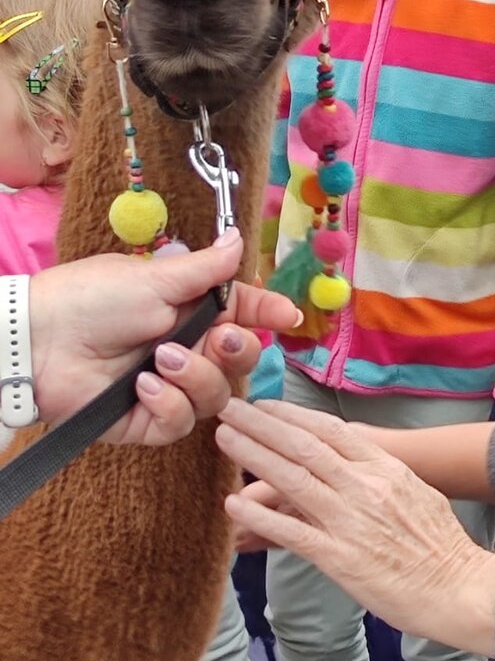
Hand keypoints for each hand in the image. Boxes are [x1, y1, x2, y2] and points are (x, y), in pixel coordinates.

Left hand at [29, 230, 301, 447]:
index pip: (244, 311)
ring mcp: (170, 386)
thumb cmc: (93, 298)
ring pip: (217, 395)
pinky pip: (182, 422)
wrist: (40, 343)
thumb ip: (208, 268)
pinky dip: (168, 404)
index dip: (269, 312)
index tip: (287, 315)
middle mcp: (187, 347)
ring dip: (195, 376)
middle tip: (218, 339)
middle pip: (241, 359)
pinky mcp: (149, 419)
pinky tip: (142, 388)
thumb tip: (239, 238)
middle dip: (238, 350)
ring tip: (160, 361)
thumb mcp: (156, 277)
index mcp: (192, 308)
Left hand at [217, 397, 494, 654]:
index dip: (293, 414)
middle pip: (304, 446)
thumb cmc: (441, 545)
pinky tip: (234, 504)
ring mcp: (351, 521)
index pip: (330, 430)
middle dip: (262, 425)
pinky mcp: (341, 558)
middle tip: (229, 409)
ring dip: (254, 456)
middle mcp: (366, 486)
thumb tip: (350, 467)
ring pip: (293, 480)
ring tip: (224, 439)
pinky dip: (261, 516)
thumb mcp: (415, 493)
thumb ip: (380, 477)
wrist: (462, 588)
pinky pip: (293, 533)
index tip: (264, 405)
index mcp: (385, 468)